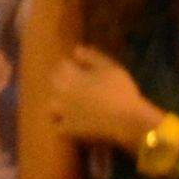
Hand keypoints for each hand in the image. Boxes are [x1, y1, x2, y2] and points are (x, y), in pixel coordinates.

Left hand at [45, 45, 161, 152]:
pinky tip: (70, 122)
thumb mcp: (110, 67)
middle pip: (53, 84)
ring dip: (57, 103)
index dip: (71, 67)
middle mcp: (62, 92)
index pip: (61, 66)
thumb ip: (91, 56)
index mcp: (71, 76)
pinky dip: (61, 124)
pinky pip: (57, 126)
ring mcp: (63, 112)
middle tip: (77, 85)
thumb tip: (75, 50)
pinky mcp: (69, 128)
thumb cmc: (121, 91)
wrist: (127, 119)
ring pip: (50, 105)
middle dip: (62, 82)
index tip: (79, 69)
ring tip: (69, 104)